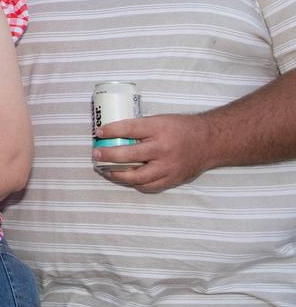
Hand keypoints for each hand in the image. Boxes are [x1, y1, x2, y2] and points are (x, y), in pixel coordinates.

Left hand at [94, 114, 214, 192]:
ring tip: (105, 170)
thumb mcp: (162, 120)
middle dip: (108, 155)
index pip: (129, 129)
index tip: (98, 133)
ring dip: (117, 174)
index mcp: (160, 129)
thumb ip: (142, 128)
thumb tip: (115, 134)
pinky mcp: (173, 180)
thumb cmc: (182, 128)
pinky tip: (126, 179)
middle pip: (129, 155)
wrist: (211, 142)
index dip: (111, 131)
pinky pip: (148, 186)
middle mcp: (163, 149)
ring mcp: (168, 167)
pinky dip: (135, 183)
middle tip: (96, 154)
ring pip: (136, 177)